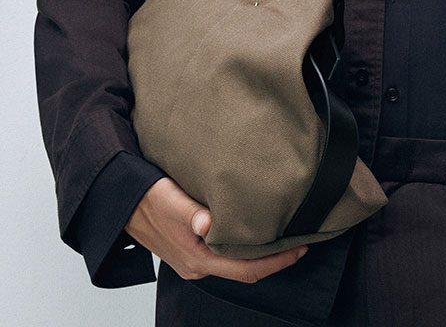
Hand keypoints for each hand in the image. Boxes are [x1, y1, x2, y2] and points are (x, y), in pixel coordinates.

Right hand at [125, 176, 307, 281]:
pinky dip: (243, 248)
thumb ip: (191, 213)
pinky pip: (224, 256)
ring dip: (259, 254)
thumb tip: (208, 224)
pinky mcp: (190, 251)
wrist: (121, 204)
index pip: (246, 269)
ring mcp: (194, 261)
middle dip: (274, 260)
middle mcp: (198, 266)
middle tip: (300, 242)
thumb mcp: (170, 201)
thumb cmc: (147, 199)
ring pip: (235, 264)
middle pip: (245, 270)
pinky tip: (253, 231)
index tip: (300, 248)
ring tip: (282, 235)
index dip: (276, 262)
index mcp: (197, 258)